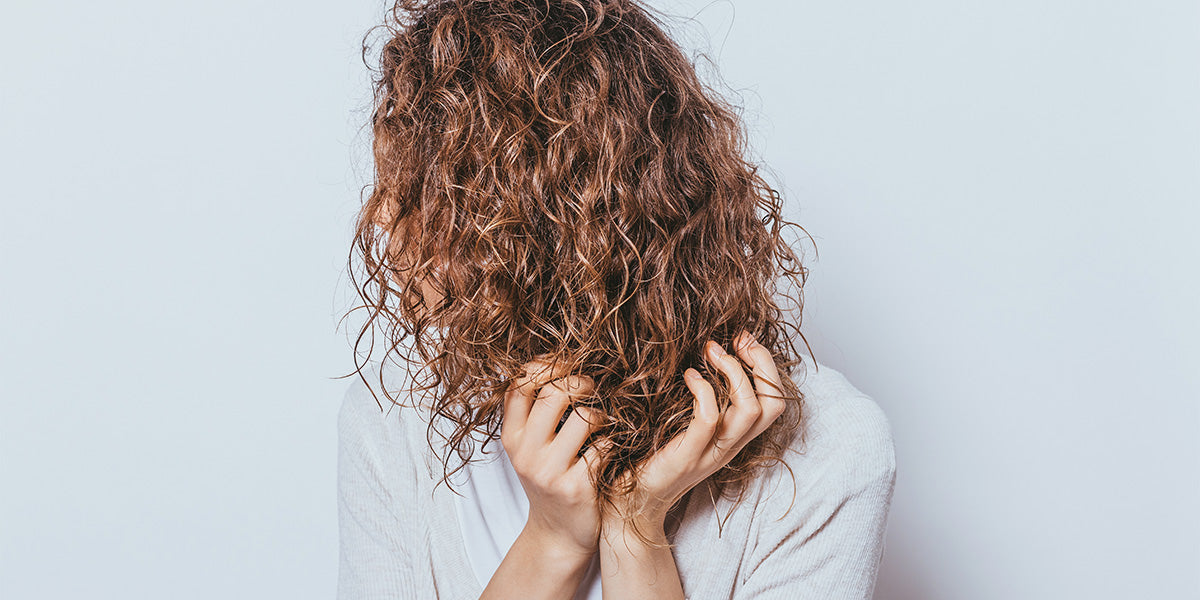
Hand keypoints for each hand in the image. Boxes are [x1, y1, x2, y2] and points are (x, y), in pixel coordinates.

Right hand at [501, 355, 606, 559]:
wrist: (557, 535)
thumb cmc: (550, 480)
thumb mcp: (530, 447)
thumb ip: (534, 412)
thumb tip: (556, 361)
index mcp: (511, 438)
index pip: (519, 384)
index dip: (545, 365)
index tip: (566, 363)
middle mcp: (526, 454)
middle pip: (554, 393)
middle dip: (581, 382)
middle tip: (593, 388)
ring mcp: (550, 473)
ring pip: (585, 417)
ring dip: (602, 414)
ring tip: (603, 423)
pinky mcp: (577, 489)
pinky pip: (604, 447)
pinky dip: (612, 443)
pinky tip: (609, 450)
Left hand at [602, 331, 786, 534]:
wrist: (630, 501)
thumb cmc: (650, 456)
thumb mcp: (683, 425)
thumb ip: (699, 400)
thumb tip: (699, 354)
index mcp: (734, 438)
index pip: (773, 402)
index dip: (766, 366)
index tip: (742, 339)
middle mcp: (730, 446)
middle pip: (772, 404)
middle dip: (762, 363)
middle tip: (737, 338)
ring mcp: (711, 453)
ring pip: (750, 411)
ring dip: (734, 372)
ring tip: (711, 350)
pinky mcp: (687, 456)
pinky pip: (709, 419)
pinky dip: (704, 390)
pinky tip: (689, 376)